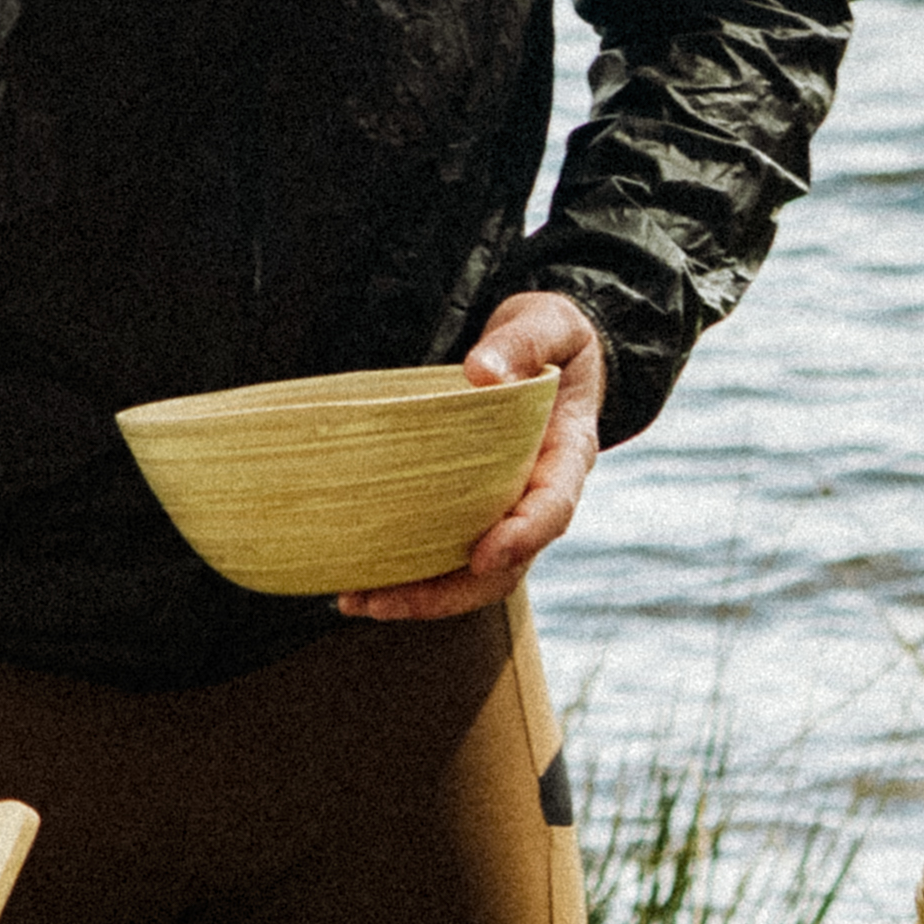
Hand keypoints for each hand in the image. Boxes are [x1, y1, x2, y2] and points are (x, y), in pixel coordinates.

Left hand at [341, 293, 601, 620]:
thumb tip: (482, 372)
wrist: (543, 351)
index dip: (522, 537)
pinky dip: (406, 574)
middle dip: (448, 593)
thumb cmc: (550, 338)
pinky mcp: (472, 510)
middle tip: (383, 599)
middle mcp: (538, 497)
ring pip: (471, 576)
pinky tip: (357, 579)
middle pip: (504, 566)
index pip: (553, 508)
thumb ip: (524, 343)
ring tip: (355, 600)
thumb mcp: (549, 323)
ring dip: (417, 596)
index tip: (484, 553)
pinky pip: (446, 555)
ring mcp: (505, 510)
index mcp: (568, 455)